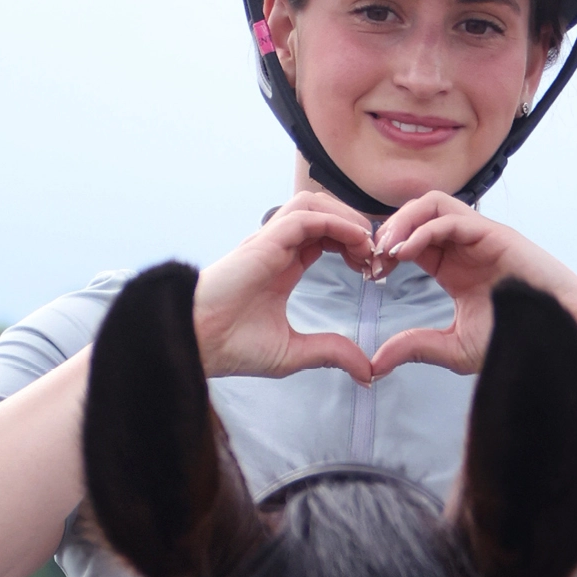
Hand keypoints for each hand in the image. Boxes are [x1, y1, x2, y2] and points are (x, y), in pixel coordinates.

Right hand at [194, 193, 378, 382]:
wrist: (197, 342)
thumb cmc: (232, 346)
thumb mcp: (293, 353)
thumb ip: (330, 353)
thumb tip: (367, 372)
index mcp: (282, 266)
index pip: (325, 236)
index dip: (354, 245)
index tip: (372, 271)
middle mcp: (277, 247)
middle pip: (324, 213)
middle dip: (356, 227)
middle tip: (378, 257)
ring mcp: (269, 240)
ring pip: (315, 204)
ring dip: (347, 218)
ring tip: (369, 246)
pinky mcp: (264, 241)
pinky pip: (306, 216)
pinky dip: (336, 223)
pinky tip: (356, 243)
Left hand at [366, 194, 576, 376]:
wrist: (560, 338)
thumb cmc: (518, 339)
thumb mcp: (454, 347)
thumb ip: (416, 347)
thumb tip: (375, 363)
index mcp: (452, 264)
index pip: (411, 238)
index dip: (386, 249)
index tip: (371, 273)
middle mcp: (464, 244)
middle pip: (417, 213)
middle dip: (389, 229)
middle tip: (372, 257)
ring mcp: (480, 235)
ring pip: (432, 204)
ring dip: (403, 221)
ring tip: (386, 250)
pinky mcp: (494, 233)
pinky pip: (450, 217)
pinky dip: (422, 229)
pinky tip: (405, 253)